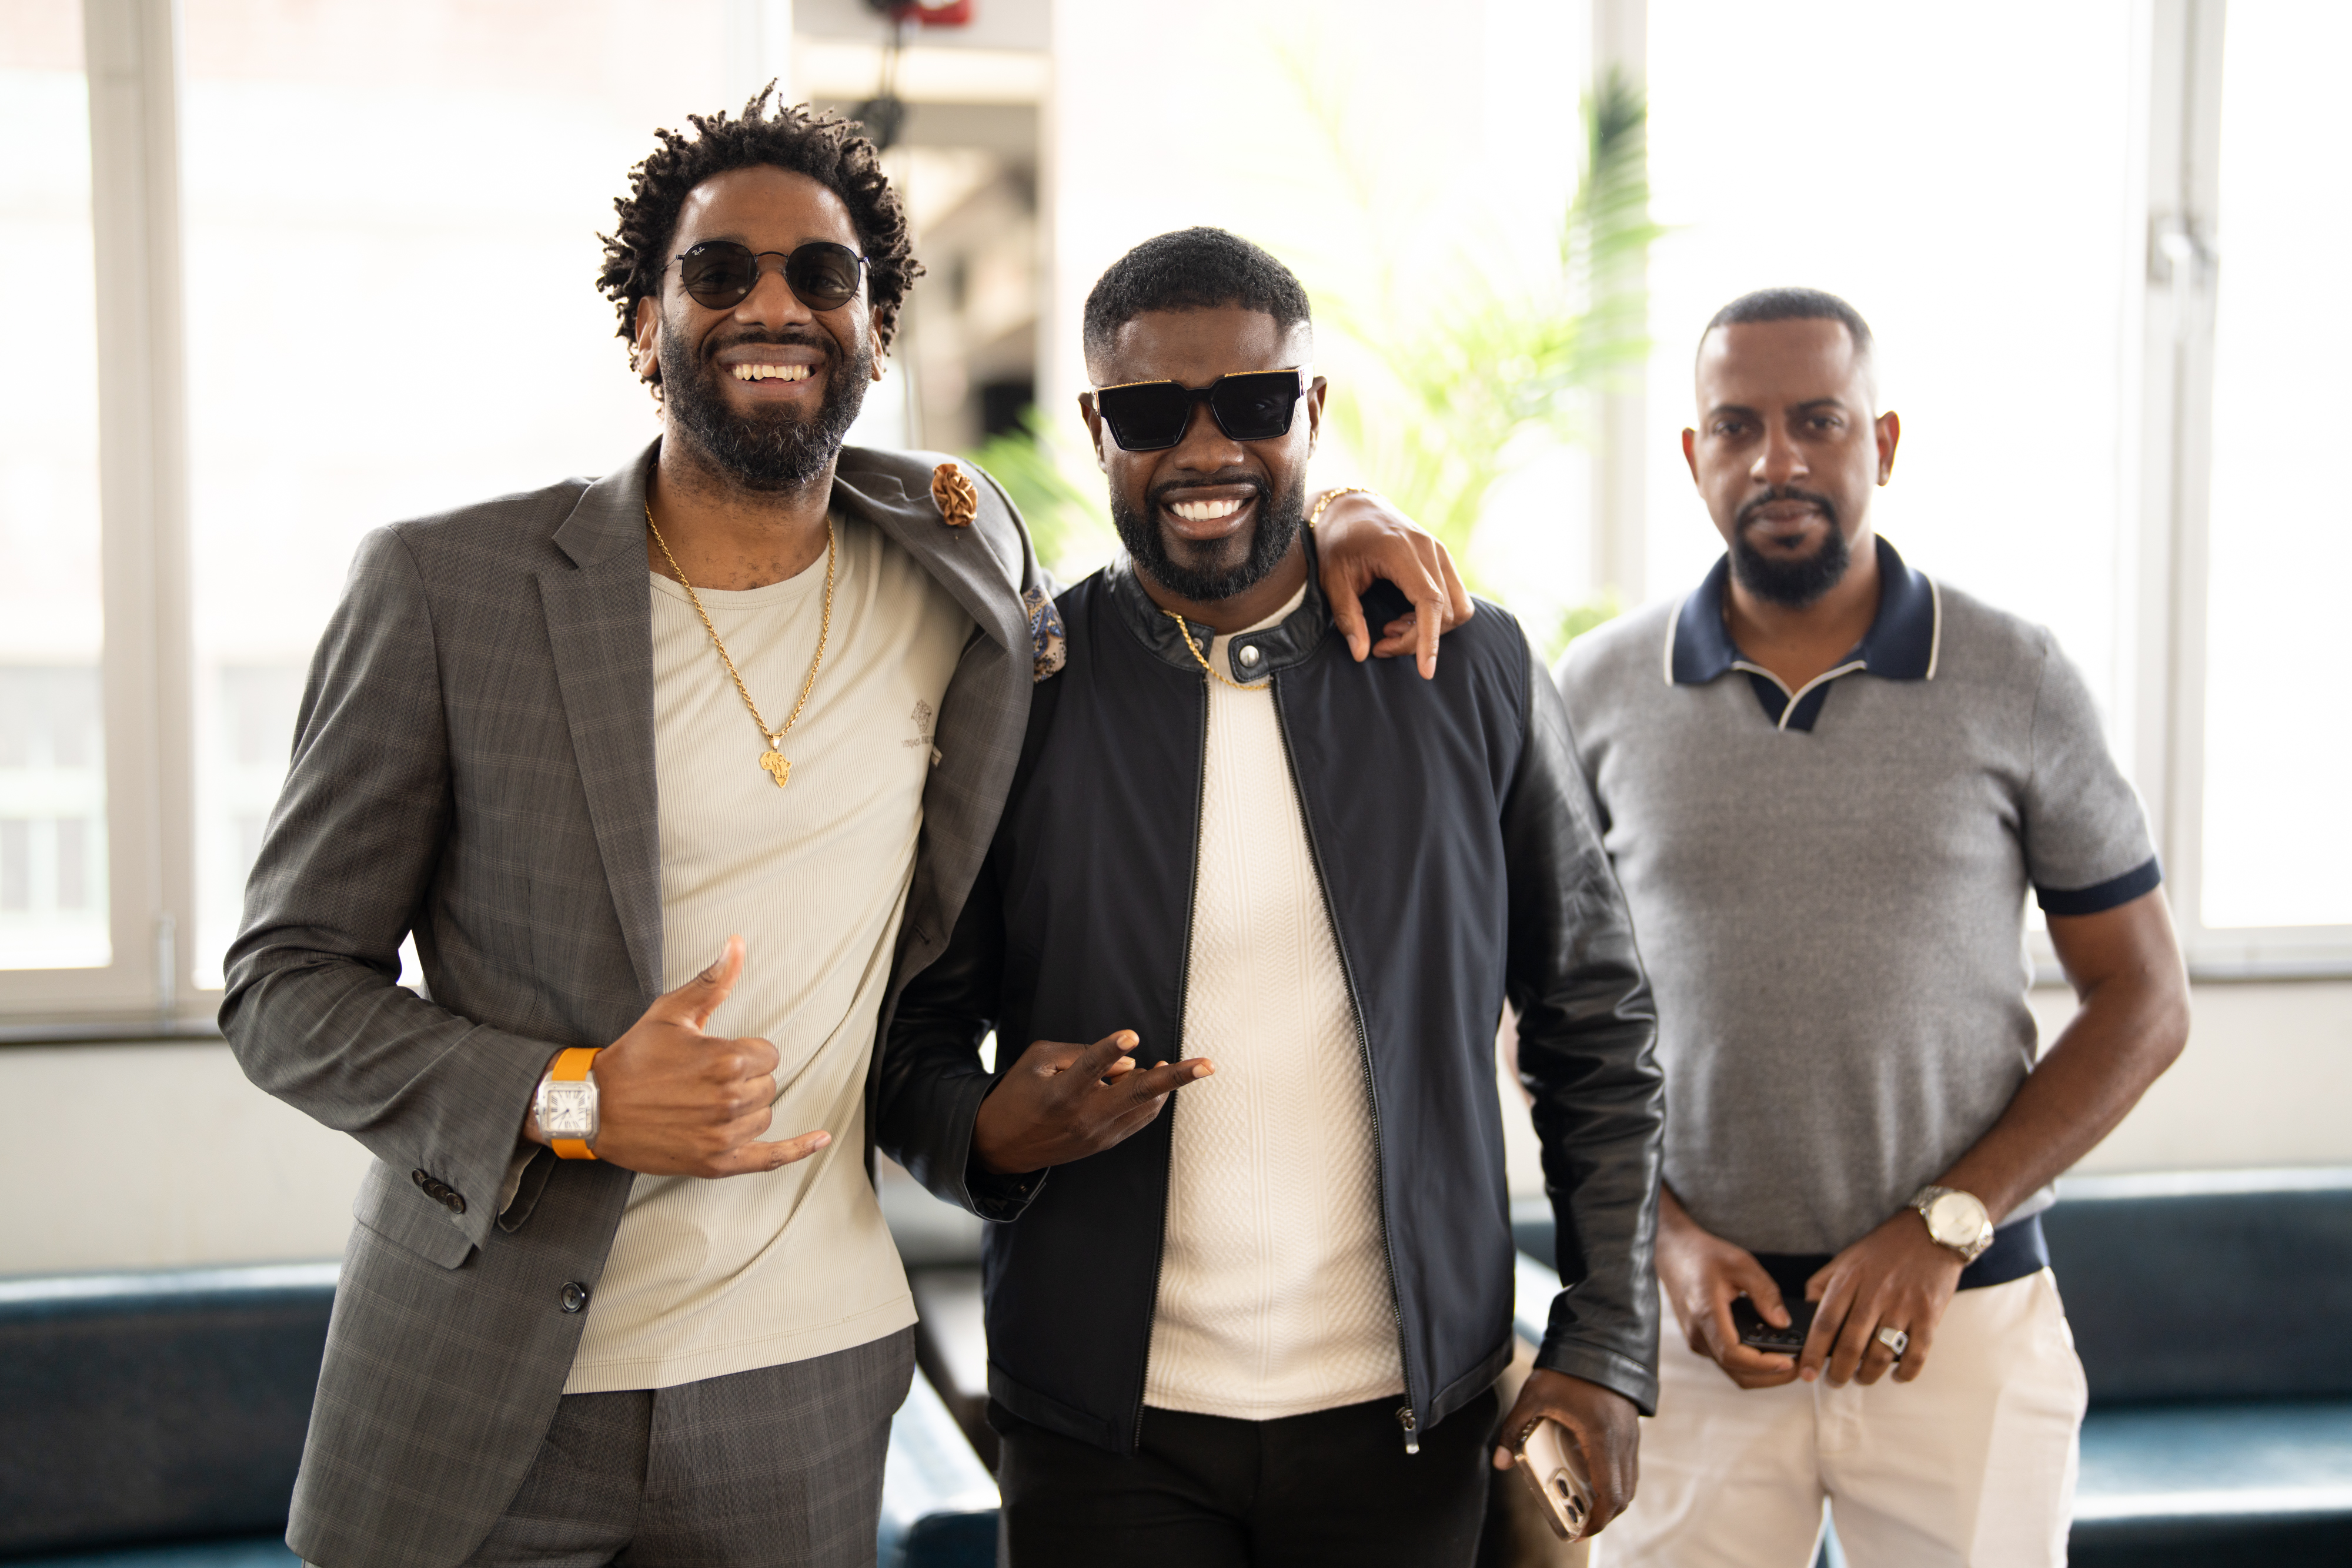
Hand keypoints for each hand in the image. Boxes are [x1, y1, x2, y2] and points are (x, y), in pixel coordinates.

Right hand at [530, 935, 830, 1177]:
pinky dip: (797, 1149)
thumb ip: (712, 981)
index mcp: (726, 1060)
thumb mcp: (671, 1012)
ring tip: (706, 1102)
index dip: (747, 1054)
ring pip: (764, 1116)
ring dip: (747, 1109)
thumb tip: (737, 944)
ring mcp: (723, 1134)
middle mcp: (730, 1099)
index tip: (717, 1056)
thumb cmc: (633, 1058)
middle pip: (767, 1085)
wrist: (595, 1108)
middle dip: (745, 1080)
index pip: (768, 1055)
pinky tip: (820, 1140)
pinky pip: (770, 1158)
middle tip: (704, 1079)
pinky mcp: (716, 1162)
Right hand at [971, 1030, 1211, 1174]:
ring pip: (1145, 1107)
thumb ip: (1079, 1052)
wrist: (1001, 1147)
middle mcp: (1084, 1117)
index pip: (1090, 1067)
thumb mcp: (1037, 1061)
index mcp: (1060, 1094)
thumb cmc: (1018, 1094)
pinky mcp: (1104, 1143)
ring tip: (1185, 1066)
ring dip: (1167, 1085)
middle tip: (1207, 1065)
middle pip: (1136, 1094)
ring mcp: (1097, 1134)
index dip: (1110, 1050)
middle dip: (1175, 1077)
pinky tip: (1157, 1080)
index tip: (1132, 1035)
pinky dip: (1152, 1099)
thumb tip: (1128, 1060)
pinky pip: (1139, 1119)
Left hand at [1310, 489, 1473, 678]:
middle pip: (1446, 611)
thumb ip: (1348, 617)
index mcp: (1401, 551)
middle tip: (1382, 642)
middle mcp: (1429, 548)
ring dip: (1430, 628)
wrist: (1352, 508)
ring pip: (1458, 607)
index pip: (1430, 602)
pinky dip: (1435, 616)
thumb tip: (1362, 654)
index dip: (1429, 639)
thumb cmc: (1338, 544)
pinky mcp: (1443, 558)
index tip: (1425, 671)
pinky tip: (1406, 616)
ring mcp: (1440, 551)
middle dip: (1418, 639)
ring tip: (1393, 627)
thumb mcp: (1332, 580)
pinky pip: (1455, 597)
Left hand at [1491, 1369, 1639, 1535]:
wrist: (1600, 1338)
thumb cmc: (1567, 1369)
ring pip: (1628, 1480)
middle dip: (1603, 1514)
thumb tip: (1500, 1463)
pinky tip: (1590, 1477)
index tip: (1580, 1531)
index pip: (1610, 1493)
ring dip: (1610, 1497)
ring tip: (1583, 1504)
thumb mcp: (1534, 1397)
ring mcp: (1630, 1435)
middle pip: (1623, 1494)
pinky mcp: (1629, 1429)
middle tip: (1579, 1522)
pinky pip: (1628, 1465)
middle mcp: (1622, 1440)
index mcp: (1601, 1437)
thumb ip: (1514, 1430)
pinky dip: (1613, 1479)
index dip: (1598, 1519)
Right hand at [1656, 1188, 1801, 1388]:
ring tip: (1791, 1360)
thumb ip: (1764, 1292)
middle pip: (1737, 1373)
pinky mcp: (1701, 1341)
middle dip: (1772, 1376)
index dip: (1763, 1365)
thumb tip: (1783, 1322)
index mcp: (1705, 1313)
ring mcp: (1698, 1340)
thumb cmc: (1704, 1255)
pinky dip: (1751, 1365)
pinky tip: (1770, 1351)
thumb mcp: (1741, 1263)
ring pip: (1734, 1372)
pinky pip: (1728, 1363)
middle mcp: (1698, 1334)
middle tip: (1801, 1366)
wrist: (1673, 1253)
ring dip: (1763, 1374)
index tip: (1790, 1361)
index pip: (1733, 1354)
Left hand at [1800, 1209, 1964, 1386]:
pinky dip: (1906, 1372)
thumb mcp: (1845, 1259)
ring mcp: (1903, 1305)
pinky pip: (1916, 1354)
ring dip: (1868, 1375)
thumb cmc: (1883, 1249)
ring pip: (1881, 1354)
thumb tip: (1807, 1315)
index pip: (1824, 1323)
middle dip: (1838, 1371)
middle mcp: (1874, 1294)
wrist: (1931, 1233)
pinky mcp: (1929, 1314)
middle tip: (1834, 1381)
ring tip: (1861, 1378)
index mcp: (1849, 1280)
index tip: (1806, 1372)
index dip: (1812, 1352)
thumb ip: (1822, 1285)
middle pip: (1850, 1344)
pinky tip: (1897, 1376)